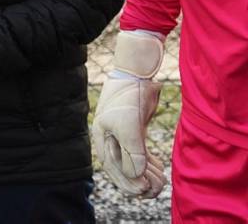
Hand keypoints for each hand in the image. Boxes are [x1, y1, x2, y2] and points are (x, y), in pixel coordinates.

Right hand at [92, 30, 166, 198]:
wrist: (137, 73)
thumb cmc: (129, 97)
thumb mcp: (130, 126)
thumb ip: (132, 153)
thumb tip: (136, 176)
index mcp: (102, 136)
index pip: (112, 167)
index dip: (127, 182)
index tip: (143, 190)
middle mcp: (110, 137)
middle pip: (122, 167)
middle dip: (138, 181)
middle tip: (155, 189)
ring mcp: (123, 133)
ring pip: (133, 161)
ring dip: (146, 174)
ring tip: (161, 180)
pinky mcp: (135, 129)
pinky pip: (140, 152)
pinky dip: (149, 162)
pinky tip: (159, 167)